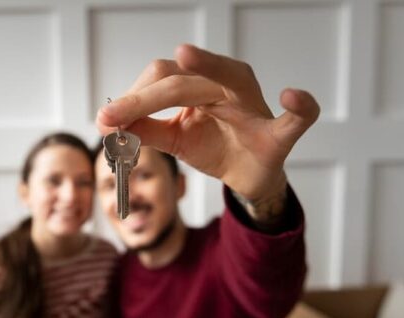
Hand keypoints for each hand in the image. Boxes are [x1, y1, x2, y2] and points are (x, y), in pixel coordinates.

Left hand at [96, 44, 319, 201]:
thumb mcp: (173, 140)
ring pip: (230, 78)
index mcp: (202, 84)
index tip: (103, 119)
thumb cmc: (213, 147)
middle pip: (183, 79)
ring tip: (185, 56)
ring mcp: (256, 106)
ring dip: (208, 66)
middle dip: (144, 97)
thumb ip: (146, 129)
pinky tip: (292, 97)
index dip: (131, 98)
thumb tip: (108, 122)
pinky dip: (300, 107)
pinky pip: (298, 118)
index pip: (162, 79)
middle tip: (111, 117)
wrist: (248, 176)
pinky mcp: (280, 134)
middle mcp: (229, 84)